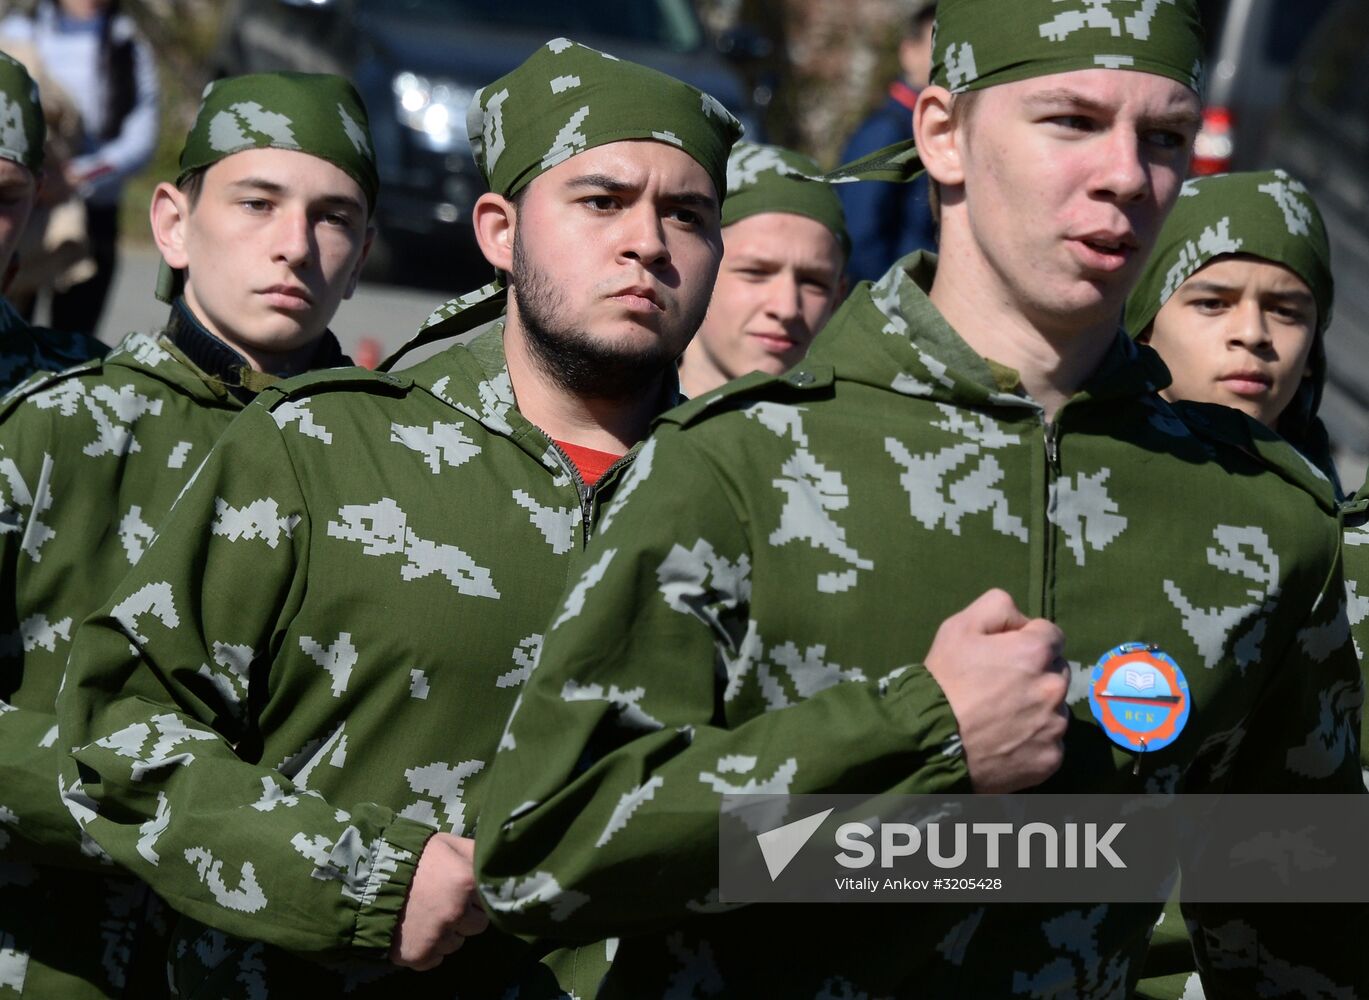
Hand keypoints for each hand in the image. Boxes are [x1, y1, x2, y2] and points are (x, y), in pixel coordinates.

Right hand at [389, 833, 489, 970]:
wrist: (367, 876)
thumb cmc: (414, 856)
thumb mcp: (449, 843)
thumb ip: (477, 853)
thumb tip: (502, 864)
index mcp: (467, 882)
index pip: (490, 901)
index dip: (476, 896)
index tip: (463, 890)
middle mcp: (456, 912)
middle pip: (477, 926)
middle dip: (464, 916)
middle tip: (442, 901)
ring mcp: (436, 936)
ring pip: (456, 944)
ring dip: (446, 934)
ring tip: (426, 913)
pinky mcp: (418, 955)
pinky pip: (435, 960)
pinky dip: (428, 950)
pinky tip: (416, 930)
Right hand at [923, 589, 1069, 792]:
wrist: (932, 741)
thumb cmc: (945, 680)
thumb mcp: (959, 626)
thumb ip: (998, 607)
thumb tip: (1023, 621)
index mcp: (1036, 651)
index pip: (1052, 635)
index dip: (1028, 641)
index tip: (1005, 655)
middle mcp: (1054, 687)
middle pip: (1057, 672)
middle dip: (1037, 673)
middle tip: (1002, 686)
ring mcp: (1055, 726)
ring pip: (1055, 709)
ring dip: (1038, 708)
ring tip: (1003, 717)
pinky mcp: (1051, 758)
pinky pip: (1050, 743)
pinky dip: (1035, 740)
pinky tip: (1007, 740)